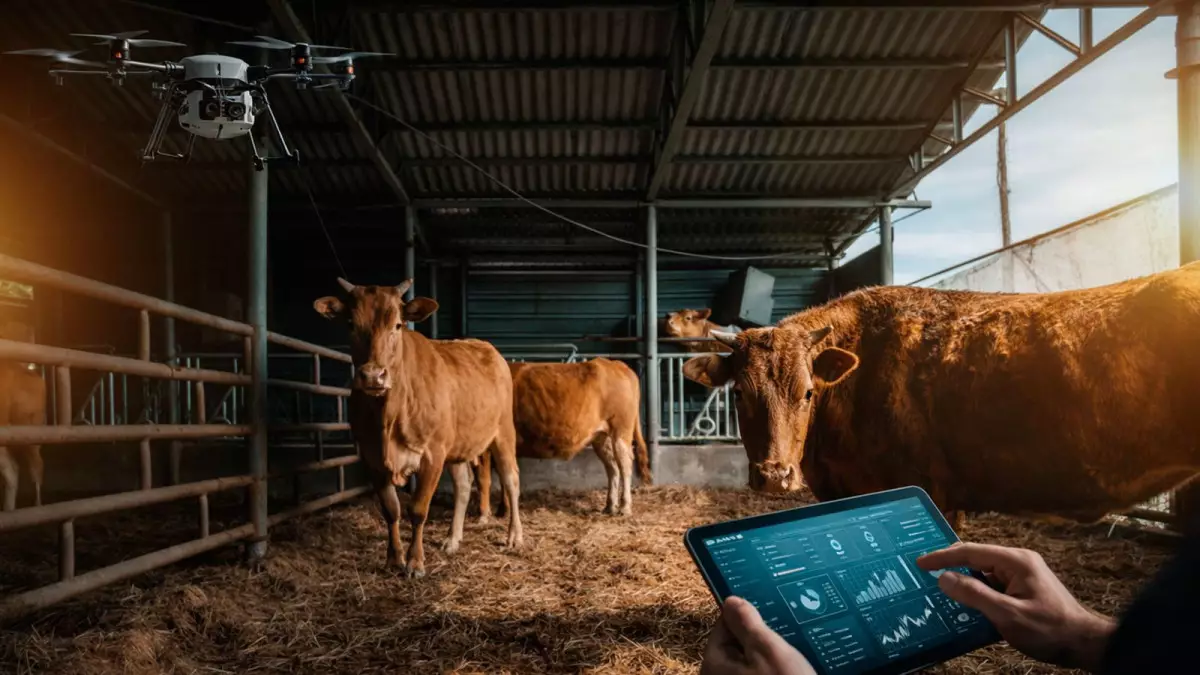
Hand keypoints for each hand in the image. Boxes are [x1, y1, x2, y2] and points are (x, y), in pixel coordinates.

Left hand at [700, 596, 815, 674]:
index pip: (724, 626)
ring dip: (772, 657)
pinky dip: (775, 671)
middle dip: (762, 639)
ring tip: (793, 650)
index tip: (771, 612)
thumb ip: (748, 623)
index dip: (748, 618)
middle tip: (786, 633)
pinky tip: (793, 669)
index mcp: (713, 663)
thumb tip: (730, 600)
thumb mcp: (768, 650)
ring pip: (751, 663)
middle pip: (738, 646)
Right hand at [917, 543, 1115, 671]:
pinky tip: (967, 603)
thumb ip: (974, 594)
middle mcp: (1019, 561)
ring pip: (984, 572)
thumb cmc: (1049, 630)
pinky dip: (978, 590)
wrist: (1085, 644)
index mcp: (1015, 561)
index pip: (970, 551)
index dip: (942, 557)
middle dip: (951, 565)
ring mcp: (1023, 573)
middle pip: (976, 557)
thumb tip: (943, 577)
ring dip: (964, 580)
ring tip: (941, 589)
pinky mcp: (1025, 587)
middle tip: (925, 573)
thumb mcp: (1007, 614)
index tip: (919, 563)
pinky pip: (994, 583)